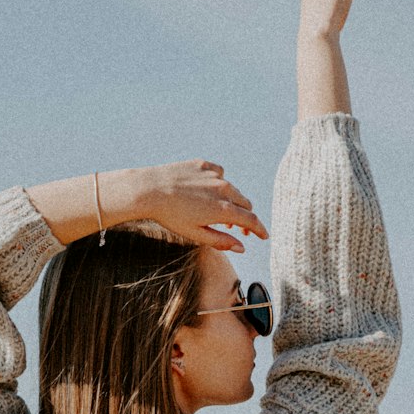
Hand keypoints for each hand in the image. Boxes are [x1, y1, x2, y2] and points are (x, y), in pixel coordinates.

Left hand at [139, 159, 267, 253]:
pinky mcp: (204, 165)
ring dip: (231, 202)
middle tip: (237, 229)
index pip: (250, 220)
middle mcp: (223, 189)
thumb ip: (221, 241)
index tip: (264, 236)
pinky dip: (219, 185)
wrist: (149, 190)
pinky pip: (219, 175)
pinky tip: (207, 191)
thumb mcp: (195, 234)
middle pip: (245, 204)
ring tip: (218, 213)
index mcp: (223, 210)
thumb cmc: (170, 216)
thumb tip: (242, 248)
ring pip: (233, 190)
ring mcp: (214, 175)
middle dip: (245, 217)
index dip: (260, 229)